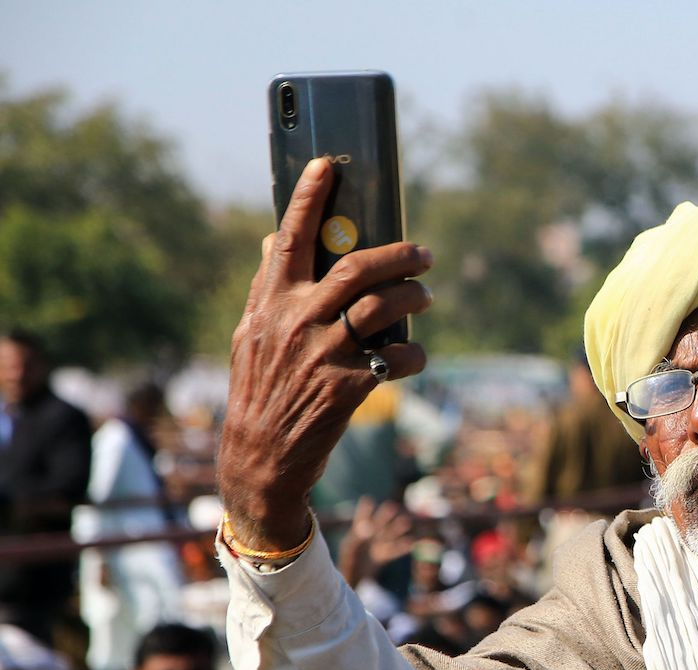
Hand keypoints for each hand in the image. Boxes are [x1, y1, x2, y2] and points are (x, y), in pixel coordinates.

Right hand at [217, 157, 433, 551]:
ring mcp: (322, 354)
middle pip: (359, 267)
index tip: (327, 165)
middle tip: (425, 254)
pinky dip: (414, 355)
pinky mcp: (347, 387)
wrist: (259, 457)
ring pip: (385, 307)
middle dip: (401, 254)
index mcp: (270, 302)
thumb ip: (267, 288)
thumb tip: (274, 238)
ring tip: (426, 298)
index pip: (289, 237)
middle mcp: (296, 321)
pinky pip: (397, 358)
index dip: (308, 198)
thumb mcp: (251, 334)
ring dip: (416, 298)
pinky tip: (414, 357)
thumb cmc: (260, 389)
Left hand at [337, 496, 415, 584]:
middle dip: (385, 516)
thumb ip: (358, 537)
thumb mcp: (350, 549)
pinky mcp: (382, 557)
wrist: (351, 580)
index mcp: (357, 534)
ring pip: (389, 535)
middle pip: (378, 524)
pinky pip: (394, 550)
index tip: (368, 500)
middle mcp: (368, 537)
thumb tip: (368, 527)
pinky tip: (412, 543)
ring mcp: (376, 546)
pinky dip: (403, 547)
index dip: (364, 510)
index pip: (361, 519)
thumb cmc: (348, 563)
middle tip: (392, 507)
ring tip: (406, 522)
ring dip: (397, 529)